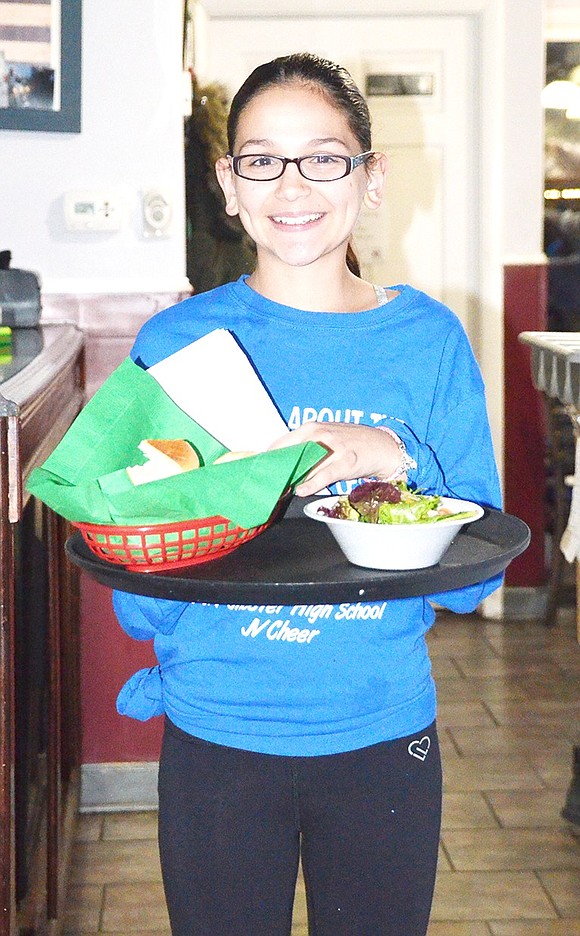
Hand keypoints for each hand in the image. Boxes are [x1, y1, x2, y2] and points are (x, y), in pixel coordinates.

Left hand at [268, 423, 403, 495]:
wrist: (381, 446)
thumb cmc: (349, 444)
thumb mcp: (324, 439)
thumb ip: (303, 449)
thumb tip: (280, 466)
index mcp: (311, 428)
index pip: (281, 443)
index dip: (267, 459)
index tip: (256, 471)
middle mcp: (320, 434)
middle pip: (288, 453)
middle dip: (275, 469)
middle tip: (262, 484)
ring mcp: (333, 447)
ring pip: (304, 464)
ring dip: (289, 478)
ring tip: (277, 490)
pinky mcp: (346, 461)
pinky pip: (324, 474)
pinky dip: (311, 484)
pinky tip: (300, 490)